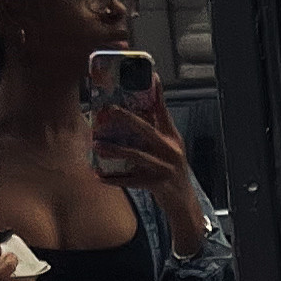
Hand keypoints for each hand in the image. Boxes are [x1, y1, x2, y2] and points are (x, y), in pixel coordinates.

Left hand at [93, 80, 207, 244]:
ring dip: (115, 150)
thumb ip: (154, 133)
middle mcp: (171, 151)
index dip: (158, 95)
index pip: (164, 112)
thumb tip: (131, 114)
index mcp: (172, 138)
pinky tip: (100, 177)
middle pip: (147, 130)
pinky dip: (115, 179)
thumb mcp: (168, 150)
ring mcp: (165, 168)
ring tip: (97, 146)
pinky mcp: (158, 185)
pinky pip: (132, 180)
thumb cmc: (170, 172)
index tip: (152, 77)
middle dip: (128, 118)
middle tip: (110, 109)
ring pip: (137, 155)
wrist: (183, 203)